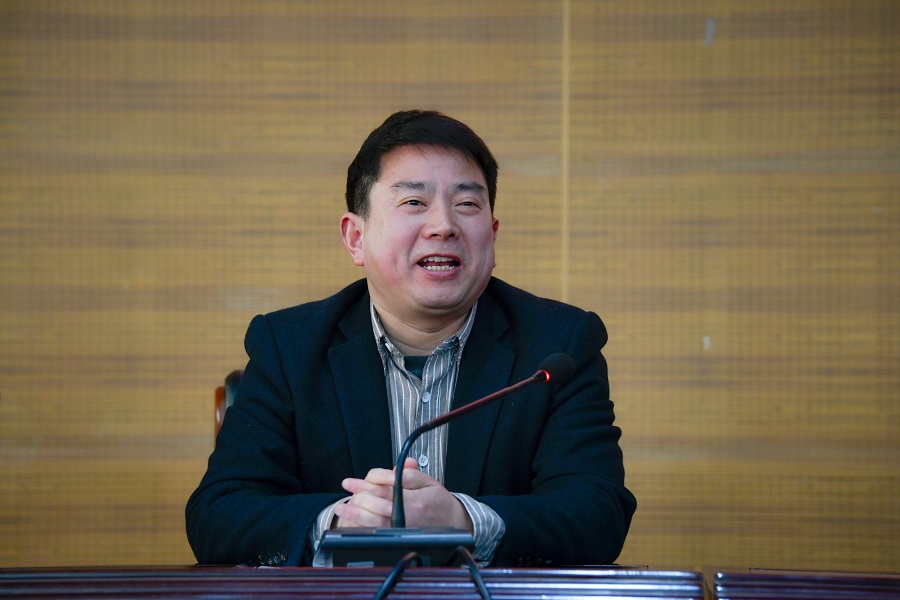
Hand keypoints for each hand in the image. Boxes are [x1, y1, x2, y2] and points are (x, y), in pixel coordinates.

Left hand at [333, 458, 472, 532]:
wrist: (454, 523)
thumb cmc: (440, 502)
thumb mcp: (429, 481)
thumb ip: (409, 475)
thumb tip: (392, 472)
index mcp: (415, 499)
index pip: (386, 486)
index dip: (368, 481)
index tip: (354, 480)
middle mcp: (408, 516)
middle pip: (377, 503)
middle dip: (359, 495)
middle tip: (348, 487)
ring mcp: (402, 530)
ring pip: (374, 522)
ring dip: (355, 514)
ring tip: (342, 508)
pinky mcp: (399, 539)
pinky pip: (378, 534)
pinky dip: (363, 529)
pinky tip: (353, 524)